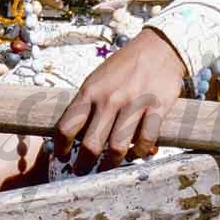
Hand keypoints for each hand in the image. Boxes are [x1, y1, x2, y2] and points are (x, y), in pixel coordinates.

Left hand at [54, 28, 185, 175]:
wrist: (157, 48)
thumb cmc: (124, 66)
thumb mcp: (98, 79)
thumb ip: (87, 103)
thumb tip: (74, 133)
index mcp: (90, 91)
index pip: (67, 126)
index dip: (61, 147)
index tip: (62, 157)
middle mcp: (109, 99)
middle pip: (91, 144)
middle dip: (84, 164)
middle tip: (83, 171)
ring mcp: (133, 104)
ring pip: (117, 148)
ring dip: (111, 163)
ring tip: (107, 167)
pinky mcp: (156, 108)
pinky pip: (145, 141)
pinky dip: (140, 153)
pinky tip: (136, 153)